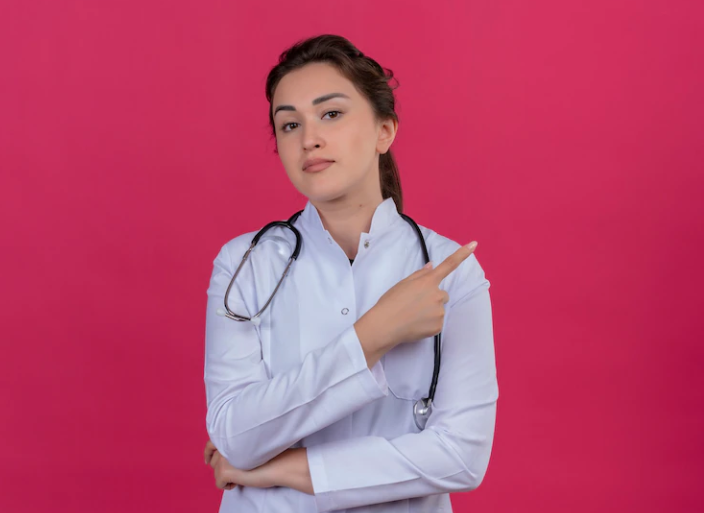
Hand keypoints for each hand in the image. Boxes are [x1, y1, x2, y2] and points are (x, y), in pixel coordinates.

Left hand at [204, 439, 274, 490]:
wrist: (277, 464)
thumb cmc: (266, 456)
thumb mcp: (246, 446)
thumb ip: (233, 446)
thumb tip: (220, 457)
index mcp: (228, 437)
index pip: (210, 444)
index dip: (208, 453)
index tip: (207, 460)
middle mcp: (223, 446)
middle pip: (212, 462)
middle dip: (221, 468)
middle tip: (236, 470)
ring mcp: (222, 458)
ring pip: (216, 473)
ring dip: (226, 476)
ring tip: (242, 473)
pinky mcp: (224, 472)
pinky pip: (219, 484)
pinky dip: (229, 486)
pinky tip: (240, 480)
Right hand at [359, 241, 477, 351]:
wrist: (385, 325)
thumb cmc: (390, 302)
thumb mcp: (403, 283)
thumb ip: (420, 274)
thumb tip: (432, 266)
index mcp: (428, 281)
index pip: (449, 264)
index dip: (462, 254)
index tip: (474, 244)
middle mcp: (438, 294)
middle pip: (442, 294)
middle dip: (432, 298)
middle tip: (415, 304)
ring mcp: (439, 311)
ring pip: (439, 309)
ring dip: (430, 311)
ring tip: (413, 315)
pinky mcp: (438, 326)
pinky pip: (437, 323)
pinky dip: (429, 324)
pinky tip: (416, 325)